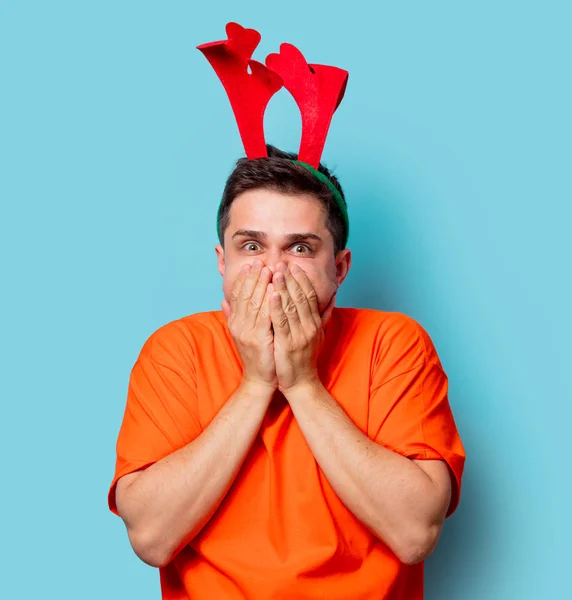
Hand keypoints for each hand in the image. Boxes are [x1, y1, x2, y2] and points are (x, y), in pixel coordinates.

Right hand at [222, 260, 276, 391]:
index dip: (244, 279)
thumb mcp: (242, 333)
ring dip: (262, 285)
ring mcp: (248, 333)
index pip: (238, 295)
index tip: (252, 264)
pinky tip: (276, 291)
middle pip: (246, 295)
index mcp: (235, 322)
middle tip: (262, 261)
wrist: (259, 379)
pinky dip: (270, 302)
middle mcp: (238, 325)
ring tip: (270, 270)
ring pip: (255, 303)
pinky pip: (265, 317)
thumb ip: (232, 316)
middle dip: (254, 277)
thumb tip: (223, 300)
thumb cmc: (255, 355)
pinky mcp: (260, 340)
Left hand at [269, 263, 335, 393]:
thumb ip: (324, 315)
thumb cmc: (305, 358)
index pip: (309, 296)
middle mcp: (309, 327)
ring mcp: (299, 335)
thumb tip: (333, 297)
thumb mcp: (318, 334)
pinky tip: (271, 294)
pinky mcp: (288, 344)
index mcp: (315, 323)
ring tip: (275, 272)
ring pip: (291, 306)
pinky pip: (282, 322)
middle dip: (291, 278)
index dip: (302, 279)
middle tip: (282, 262)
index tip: (294, 266)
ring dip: (283, 287)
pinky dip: (277, 306)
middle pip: (300, 297)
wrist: (302, 383)